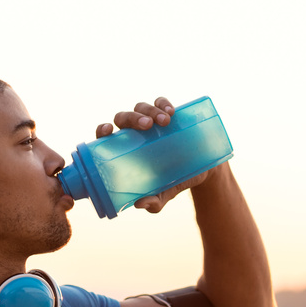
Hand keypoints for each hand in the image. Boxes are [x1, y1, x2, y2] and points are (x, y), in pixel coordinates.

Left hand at [94, 96, 217, 212]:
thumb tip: (140, 204)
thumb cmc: (174, 181)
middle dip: (132, 118)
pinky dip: (163, 103)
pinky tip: (171, 111)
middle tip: (147, 126)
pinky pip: (161, 102)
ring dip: (150, 110)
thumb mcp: (165, 194)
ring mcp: (151, 121)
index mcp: (126, 148)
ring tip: (165, 122)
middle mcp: (135, 132)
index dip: (103, 130)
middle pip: (124, 117)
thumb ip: (154, 202)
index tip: (108, 130)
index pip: (107, 135)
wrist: (202, 171)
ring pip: (141, 107)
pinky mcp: (168, 114)